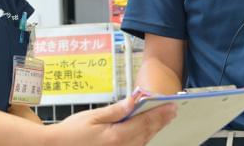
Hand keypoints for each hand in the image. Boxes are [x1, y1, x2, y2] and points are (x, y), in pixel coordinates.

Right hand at [45, 97, 175, 145]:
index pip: (144, 122)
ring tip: (162, 120)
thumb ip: (115, 110)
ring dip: (153, 130)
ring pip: (142, 143)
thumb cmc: (71, 132)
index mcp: (116, 136)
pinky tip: (145, 132)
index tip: (171, 106)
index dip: (159, 114)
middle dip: (160, 121)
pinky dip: (142, 139)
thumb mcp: (92, 116)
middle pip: (146, 133)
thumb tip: (133, 101)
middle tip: (171, 112)